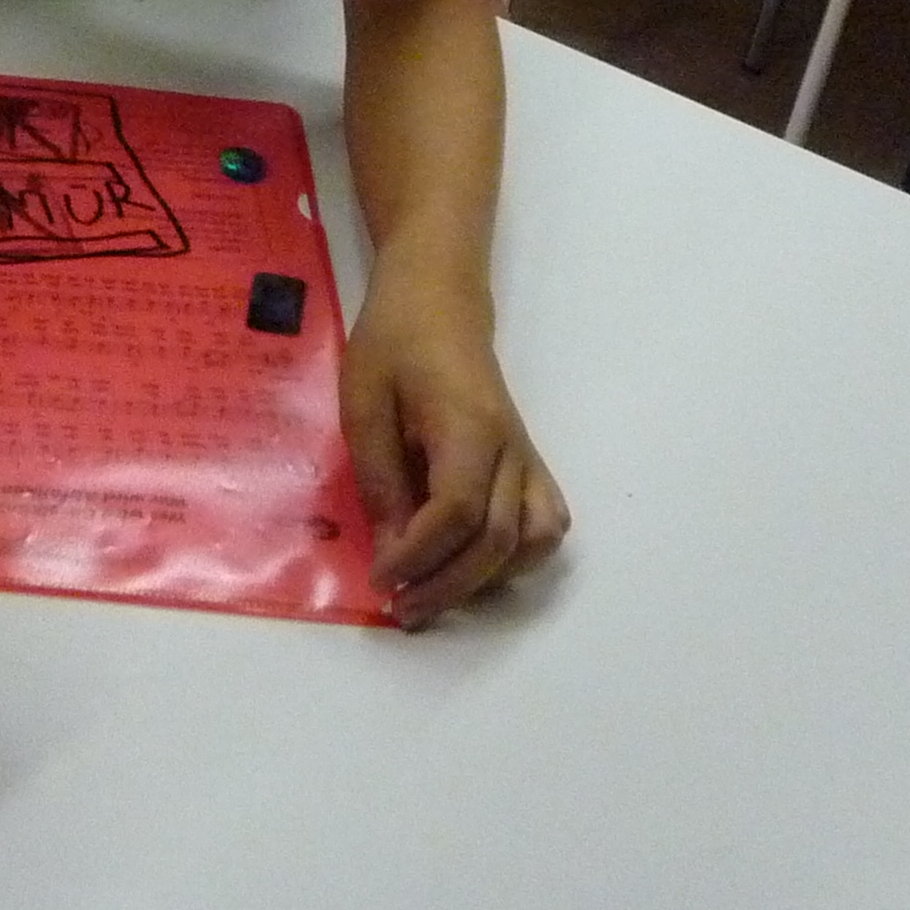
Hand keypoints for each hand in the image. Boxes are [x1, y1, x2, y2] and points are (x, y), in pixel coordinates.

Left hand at [341, 257, 569, 628]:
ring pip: (534, 539)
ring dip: (487, 579)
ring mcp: (527, 456)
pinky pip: (545, 522)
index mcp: (469, 427)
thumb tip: (392, 552)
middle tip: (401, 610)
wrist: (438, 300)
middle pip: (498, 539)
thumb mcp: (365, 404)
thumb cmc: (394, 344)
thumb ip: (381, 479)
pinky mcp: (528, 461)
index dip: (420, 555)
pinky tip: (476, 566)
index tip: (381, 579)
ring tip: (436, 593)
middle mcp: (511, 448)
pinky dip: (519, 557)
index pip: (457, 511)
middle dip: (447, 585)